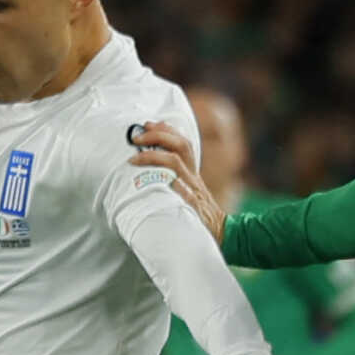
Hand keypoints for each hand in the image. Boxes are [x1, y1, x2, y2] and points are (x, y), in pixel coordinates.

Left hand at [128, 122, 224, 243]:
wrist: (220, 230)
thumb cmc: (198, 211)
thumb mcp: (189, 189)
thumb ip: (174, 176)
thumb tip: (150, 164)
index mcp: (191, 172)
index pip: (182, 142)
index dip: (166, 130)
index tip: (148, 124)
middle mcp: (192, 176)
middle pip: (180, 146)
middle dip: (158, 136)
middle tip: (137, 137)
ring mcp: (193, 190)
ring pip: (176, 163)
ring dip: (153, 156)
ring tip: (134, 158)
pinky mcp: (193, 206)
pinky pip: (184, 192)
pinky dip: (172, 184)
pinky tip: (158, 180)